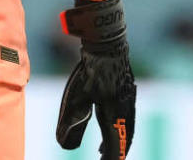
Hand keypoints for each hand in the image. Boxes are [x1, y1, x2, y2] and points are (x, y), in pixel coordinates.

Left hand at [55, 0, 136, 159]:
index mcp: (115, 115)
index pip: (115, 146)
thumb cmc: (91, 70)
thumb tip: (64, 146)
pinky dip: (120, 127)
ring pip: (127, 128)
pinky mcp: (126, 90)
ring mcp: (128, 100)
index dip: (109, 158)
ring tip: (104, 149)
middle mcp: (125, 110)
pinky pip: (126, 116)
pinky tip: (109, 122)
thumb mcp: (77, 97)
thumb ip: (71, 122)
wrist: (108, 43)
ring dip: (118, 141)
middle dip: (116, 152)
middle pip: (124, 139)